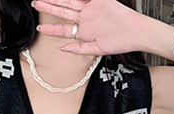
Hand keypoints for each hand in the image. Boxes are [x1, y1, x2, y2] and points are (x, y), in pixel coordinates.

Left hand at [32, 0, 149, 55]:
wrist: (137, 32)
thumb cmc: (121, 42)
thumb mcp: (96, 50)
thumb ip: (79, 49)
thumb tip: (63, 49)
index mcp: (84, 31)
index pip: (63, 29)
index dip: (51, 28)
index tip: (39, 28)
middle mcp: (86, 18)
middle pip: (63, 12)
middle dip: (49, 7)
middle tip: (36, 3)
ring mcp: (92, 8)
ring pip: (71, 2)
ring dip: (58, 0)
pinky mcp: (101, 1)